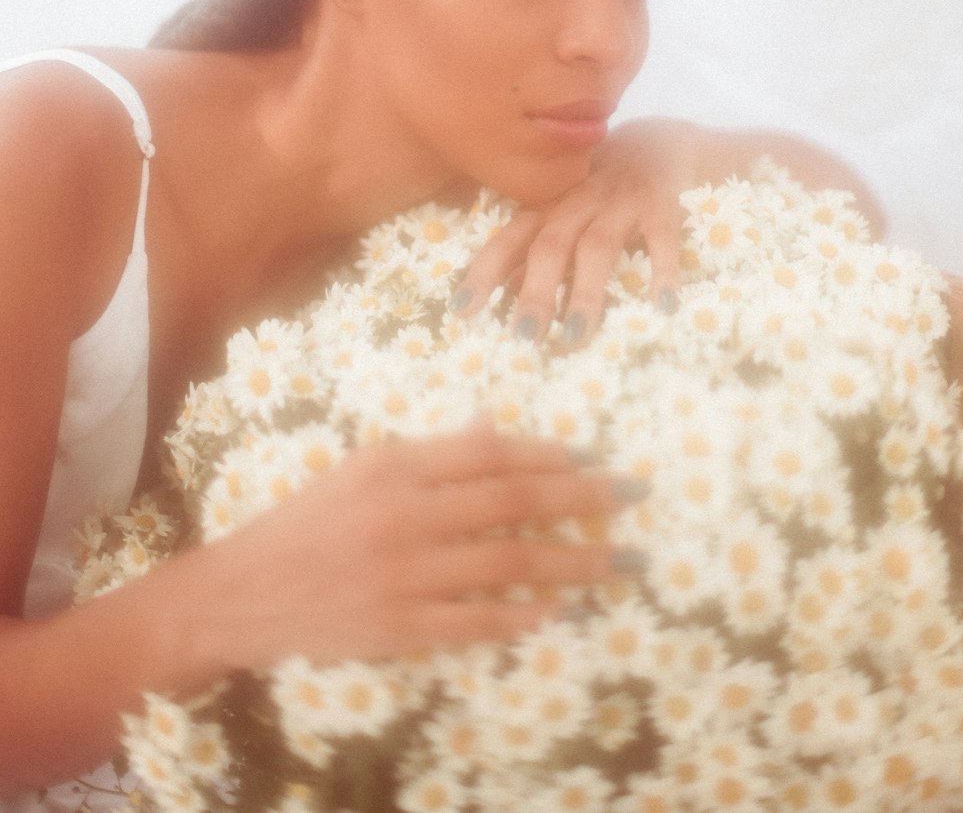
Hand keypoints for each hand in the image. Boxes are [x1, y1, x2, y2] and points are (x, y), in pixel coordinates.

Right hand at [215, 421, 639, 667]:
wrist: (243, 593)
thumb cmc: (307, 523)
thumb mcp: (362, 469)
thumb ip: (431, 453)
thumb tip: (493, 425)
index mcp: (395, 465)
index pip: (489, 453)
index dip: (548, 455)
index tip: (592, 458)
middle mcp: (404, 513)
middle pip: (512, 502)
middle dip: (580, 499)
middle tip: (628, 497)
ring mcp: (403, 574)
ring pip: (505, 563)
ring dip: (569, 562)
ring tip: (614, 563)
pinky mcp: (397, 628)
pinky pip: (473, 621)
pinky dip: (518, 615)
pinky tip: (553, 610)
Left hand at [453, 119, 701, 346]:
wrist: (659, 140)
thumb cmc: (596, 188)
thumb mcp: (561, 211)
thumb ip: (534, 249)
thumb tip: (498, 299)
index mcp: (547, 206)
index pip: (509, 240)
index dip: (484, 273)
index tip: (462, 312)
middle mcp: (576, 202)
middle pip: (550, 247)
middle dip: (535, 291)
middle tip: (524, 338)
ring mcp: (617, 201)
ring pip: (597, 247)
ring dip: (584, 292)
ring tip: (575, 336)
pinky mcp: (659, 203)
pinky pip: (660, 237)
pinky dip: (662, 269)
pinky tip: (662, 305)